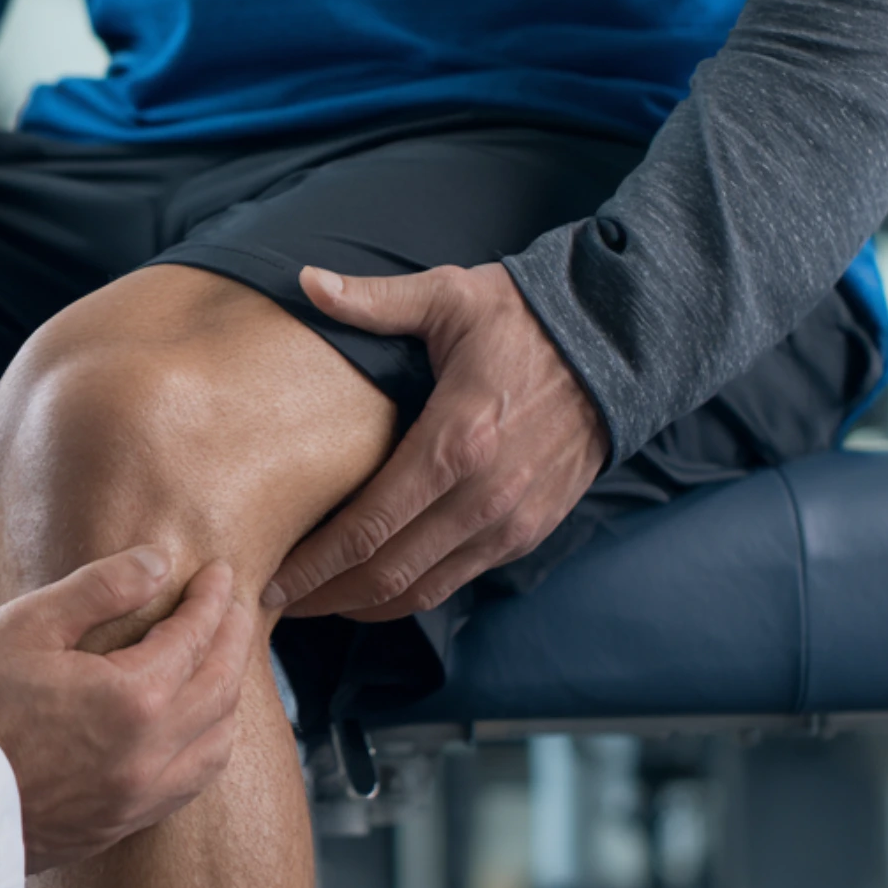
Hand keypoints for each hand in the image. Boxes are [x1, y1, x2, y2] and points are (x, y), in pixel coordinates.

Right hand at [0, 550, 248, 874]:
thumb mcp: (24, 627)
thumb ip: (98, 590)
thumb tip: (157, 563)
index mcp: (131, 698)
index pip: (194, 638)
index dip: (212, 600)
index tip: (218, 574)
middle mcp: (149, 753)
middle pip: (220, 690)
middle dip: (234, 641)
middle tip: (235, 607)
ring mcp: (138, 797)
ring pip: (217, 745)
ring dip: (230, 699)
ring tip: (224, 665)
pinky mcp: (120, 824)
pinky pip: (191, 783)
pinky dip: (209, 747)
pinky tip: (196, 731)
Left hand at [264, 263, 605, 622]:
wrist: (619, 346)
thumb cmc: (524, 318)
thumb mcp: (449, 297)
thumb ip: (373, 301)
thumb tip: (307, 282)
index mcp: (456, 440)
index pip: (367, 526)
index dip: (312, 564)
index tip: (268, 580)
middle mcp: (485, 495)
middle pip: (387, 571)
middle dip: (324, 595)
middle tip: (274, 601)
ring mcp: (511, 520)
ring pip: (422, 588)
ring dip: (363, 604)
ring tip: (314, 603)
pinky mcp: (529, 532)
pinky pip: (457, 580)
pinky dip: (409, 594)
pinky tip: (371, 589)